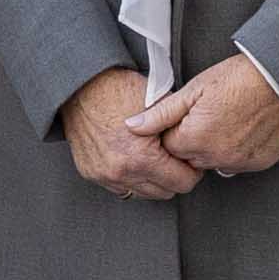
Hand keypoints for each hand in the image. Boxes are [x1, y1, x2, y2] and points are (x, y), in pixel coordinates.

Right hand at [61, 68, 196, 200]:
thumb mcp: (159, 105)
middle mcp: (122, 172)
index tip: (191, 161)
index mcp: (142, 158)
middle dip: (173, 177)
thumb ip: (179, 128)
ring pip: (144, 193)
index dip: (192, 170)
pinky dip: (131, 177)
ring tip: (153, 158)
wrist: (82, 86)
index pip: (183, 183)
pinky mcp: (92, 174)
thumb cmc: (119, 90)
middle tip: (174, 159)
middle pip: (165, 193)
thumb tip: (196, 143)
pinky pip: (122, 187)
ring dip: (153, 180)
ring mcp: (105, 176)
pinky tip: (133, 159)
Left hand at [151, 50, 278, 178]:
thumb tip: (131, 127)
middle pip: (189, 158)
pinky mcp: (258, 163)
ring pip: (213, 162)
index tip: (190, 114)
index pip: (169, 146)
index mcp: (194, 139)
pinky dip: (236, 150)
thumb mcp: (193, 90)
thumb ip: (160, 114)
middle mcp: (216, 157)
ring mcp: (239, 162)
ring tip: (226, 119)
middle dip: (193, 141)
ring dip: (214, 148)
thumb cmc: (237, 78)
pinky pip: (237, 163)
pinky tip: (242, 128)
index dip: (176, 128)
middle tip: (209, 115)